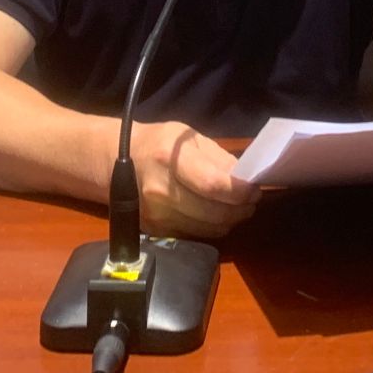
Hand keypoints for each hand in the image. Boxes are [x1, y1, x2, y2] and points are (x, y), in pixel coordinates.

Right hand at [127, 120, 261, 238]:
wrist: (118, 160)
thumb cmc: (160, 144)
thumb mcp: (190, 137)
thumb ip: (219, 159)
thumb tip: (245, 180)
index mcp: (170, 159)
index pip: (212, 185)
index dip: (239, 191)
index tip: (254, 189)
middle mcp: (160, 190)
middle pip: (214, 213)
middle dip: (240, 209)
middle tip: (251, 200)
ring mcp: (156, 215)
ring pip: (209, 229)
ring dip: (230, 220)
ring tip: (236, 206)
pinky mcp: (156, 231)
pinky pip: (196, 235)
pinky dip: (212, 226)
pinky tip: (215, 213)